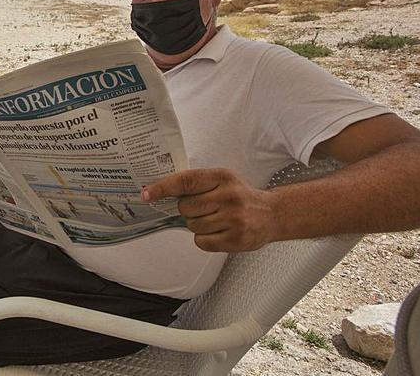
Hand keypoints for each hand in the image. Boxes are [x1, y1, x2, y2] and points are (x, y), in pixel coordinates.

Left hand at [141, 168, 278, 252]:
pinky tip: (219, 231)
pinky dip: (205, 239)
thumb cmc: (240, 196)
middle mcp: (229, 196)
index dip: (163, 187)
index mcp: (222, 177)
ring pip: (192, 225)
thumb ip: (197, 183)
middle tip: (204, 208)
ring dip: (197, 225)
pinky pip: (201, 242)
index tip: (146, 193)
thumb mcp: (223, 180)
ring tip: (216, 219)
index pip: (186, 181)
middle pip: (185, 207)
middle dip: (188, 210)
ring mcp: (234, 219)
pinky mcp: (236, 239)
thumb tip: (161, 193)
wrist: (273, 214)